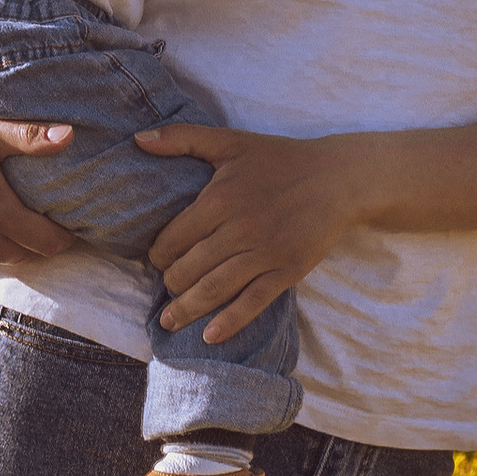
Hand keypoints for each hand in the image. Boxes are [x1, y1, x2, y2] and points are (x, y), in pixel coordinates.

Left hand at [135, 121, 363, 340]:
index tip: (157, 259)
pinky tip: (210, 336)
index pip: (173, 238)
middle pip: (189, 268)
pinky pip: (253, 302)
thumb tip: (138, 140)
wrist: (339, 178)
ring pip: (215, 289)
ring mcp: (265, 253)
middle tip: (167, 286)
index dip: (158, 254)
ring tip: (169, 321)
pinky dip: (230, 322)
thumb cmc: (280, 159)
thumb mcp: (230, 141)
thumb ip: (182, 139)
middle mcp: (240, 229)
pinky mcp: (288, 270)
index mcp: (221, 198)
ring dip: (187, 309)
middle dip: (171, 283)